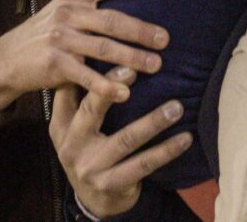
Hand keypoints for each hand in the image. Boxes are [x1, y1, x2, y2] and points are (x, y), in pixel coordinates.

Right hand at [0, 0, 165, 110]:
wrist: (9, 56)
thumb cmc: (48, 22)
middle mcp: (68, 13)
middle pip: (110, 19)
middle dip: (140, 30)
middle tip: (165, 39)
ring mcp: (61, 39)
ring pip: (102, 48)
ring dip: (131, 58)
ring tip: (156, 65)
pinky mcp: (55, 65)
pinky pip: (85, 76)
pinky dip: (105, 86)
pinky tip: (125, 93)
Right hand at [49, 68, 192, 217]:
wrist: (94, 199)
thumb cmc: (89, 148)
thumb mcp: (74, 126)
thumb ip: (81, 95)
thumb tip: (101, 48)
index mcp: (61, 125)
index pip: (71, 92)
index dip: (92, 73)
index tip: (115, 56)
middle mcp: (71, 145)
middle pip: (91, 110)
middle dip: (112, 88)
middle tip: (136, 69)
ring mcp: (90, 167)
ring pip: (126, 139)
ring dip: (154, 121)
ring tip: (176, 107)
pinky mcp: (111, 184)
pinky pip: (143, 164)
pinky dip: (166, 150)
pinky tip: (185, 138)